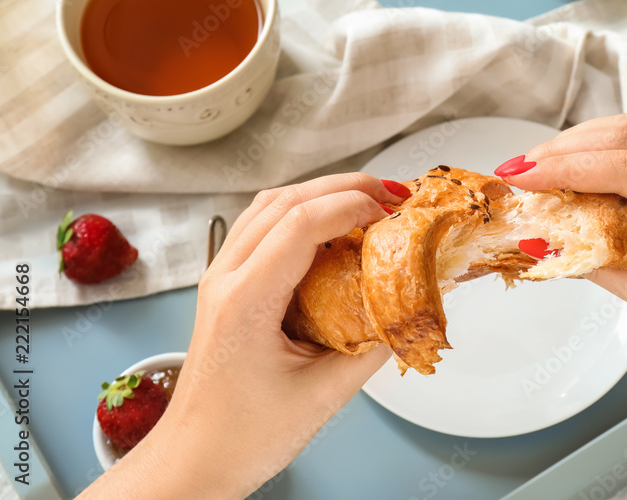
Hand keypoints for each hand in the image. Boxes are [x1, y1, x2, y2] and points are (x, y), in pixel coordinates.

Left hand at [81, 173, 406, 498]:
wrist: (192, 461)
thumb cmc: (243, 437)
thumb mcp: (323, 396)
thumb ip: (374, 347)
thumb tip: (412, 308)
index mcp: (245, 300)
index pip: (300, 223)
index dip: (352, 205)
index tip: (394, 212)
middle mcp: (225, 277)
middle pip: (285, 200)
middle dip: (344, 186)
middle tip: (393, 194)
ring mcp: (220, 277)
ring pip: (269, 206)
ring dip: (321, 193)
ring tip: (368, 202)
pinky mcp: (227, 285)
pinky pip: (262, 228)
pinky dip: (302, 214)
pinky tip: (333, 230)